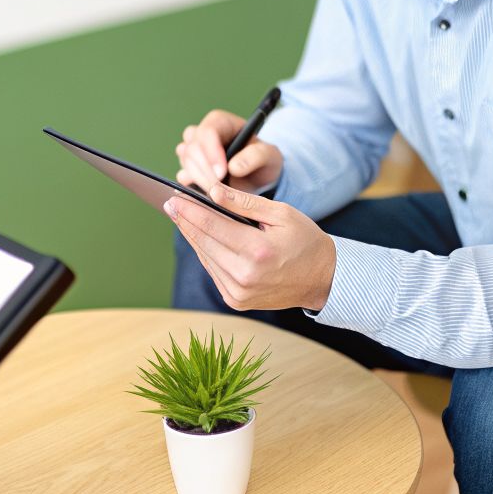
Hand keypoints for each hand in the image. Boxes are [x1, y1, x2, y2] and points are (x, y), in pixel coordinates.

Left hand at [165, 182, 336, 311]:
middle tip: (170, 205)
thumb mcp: (281, 214)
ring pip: (205, 258)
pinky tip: (200, 238)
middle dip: (185, 221)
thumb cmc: (305, 241)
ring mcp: (238, 293)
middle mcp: (245, 276)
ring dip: (192, 237)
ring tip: (181, 217)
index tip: (174, 198)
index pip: (212, 225)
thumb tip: (212, 192)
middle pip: (203, 242)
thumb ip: (244, 203)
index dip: (190, 210)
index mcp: (258, 252)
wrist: (322, 279)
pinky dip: (205, 253)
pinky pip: (213, 272)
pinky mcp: (236, 301)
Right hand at [175, 108, 282, 193]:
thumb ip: (255, 157)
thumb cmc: (263, 159)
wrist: (256, 175)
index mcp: (221, 122)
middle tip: (219, 190)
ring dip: (199, 179)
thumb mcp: (269, 155)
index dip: (211, 153)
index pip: (208, 132)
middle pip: (192, 148)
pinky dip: (193, 185)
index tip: (221, 174)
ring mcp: (192, 149)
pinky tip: (208, 191)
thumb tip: (233, 167)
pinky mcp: (188, 167)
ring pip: (185, 162)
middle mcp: (202, 133)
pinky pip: (183, 175)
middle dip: (205, 171)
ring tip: (218, 191)